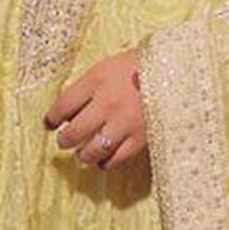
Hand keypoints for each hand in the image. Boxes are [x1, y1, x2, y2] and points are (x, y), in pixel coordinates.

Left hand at [42, 48, 146, 171]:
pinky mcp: (141, 138)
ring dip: (83, 155)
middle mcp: (108, 103)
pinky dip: (105, 163)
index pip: (63, 106)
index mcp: (97, 80)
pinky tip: (103, 160)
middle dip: (64, 140)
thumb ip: (89, 87)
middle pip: (73, 133)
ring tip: (83, 153)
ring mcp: (125, 123)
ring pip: (92, 151)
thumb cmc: (141, 66)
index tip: (50, 123)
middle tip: (65, 140)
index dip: (52, 118)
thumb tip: (69, 112)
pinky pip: (116, 159)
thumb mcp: (109, 66)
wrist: (178, 71)